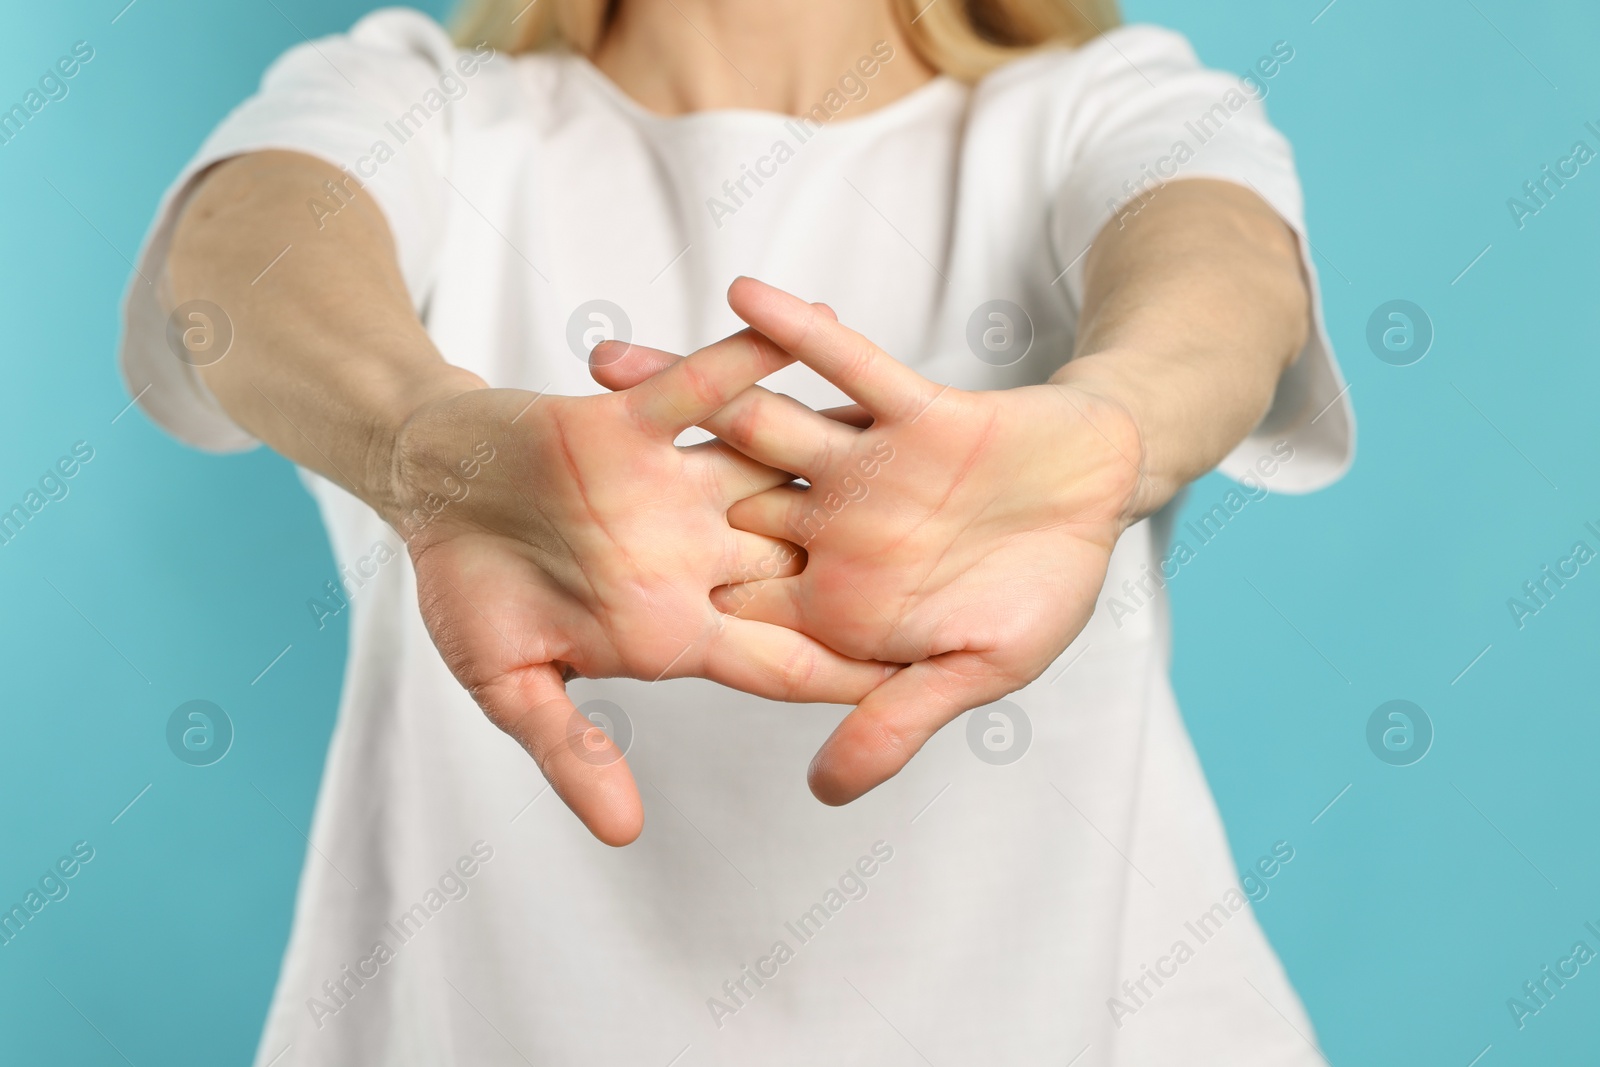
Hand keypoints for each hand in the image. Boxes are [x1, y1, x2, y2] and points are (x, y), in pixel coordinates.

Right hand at [387, 326, 896, 843]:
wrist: (429, 491)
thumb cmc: (468, 589)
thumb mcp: (510, 681)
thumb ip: (569, 748)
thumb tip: (622, 834)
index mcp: (675, 626)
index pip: (782, 660)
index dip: (849, 677)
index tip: (925, 691)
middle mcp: (693, 556)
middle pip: (807, 569)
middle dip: (886, 572)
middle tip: (979, 572)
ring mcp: (673, 487)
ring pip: (777, 474)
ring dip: (846, 459)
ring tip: (944, 440)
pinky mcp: (639, 420)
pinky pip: (707, 388)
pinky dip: (752, 362)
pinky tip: (821, 328)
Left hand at [599, 278, 1144, 804]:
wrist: (1104, 495)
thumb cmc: (1044, 592)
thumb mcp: (978, 669)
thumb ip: (897, 719)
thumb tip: (824, 793)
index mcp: (839, 597)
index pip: (736, 606)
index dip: (653, 602)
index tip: (557, 597)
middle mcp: (833, 526)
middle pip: (714, 504)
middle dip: (633, 485)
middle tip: (537, 465)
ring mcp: (862, 463)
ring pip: (757, 424)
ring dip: (686, 388)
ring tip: (599, 360)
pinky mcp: (905, 407)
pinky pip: (844, 366)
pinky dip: (798, 335)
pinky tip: (739, 298)